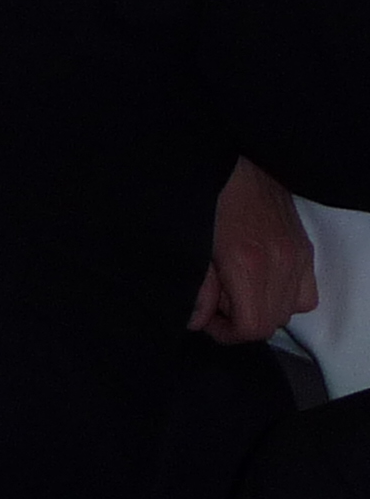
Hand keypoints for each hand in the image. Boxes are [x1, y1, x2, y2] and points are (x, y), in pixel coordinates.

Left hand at [191, 156, 315, 344]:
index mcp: (249, 265)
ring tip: (236, 291)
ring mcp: (299, 256)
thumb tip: (197, 322)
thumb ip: (197, 290)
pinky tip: (260, 282)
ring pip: (290, 310)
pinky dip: (284, 297)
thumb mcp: (192, 248)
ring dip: (263, 310)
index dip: (228, 333)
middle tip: (216, 303)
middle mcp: (282, 263)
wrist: (236, 164)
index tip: (207, 320)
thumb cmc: (207, 202)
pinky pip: (306, 293)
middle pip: (272, 322)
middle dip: (241, 322)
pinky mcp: (306, 248)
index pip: (254, 327)